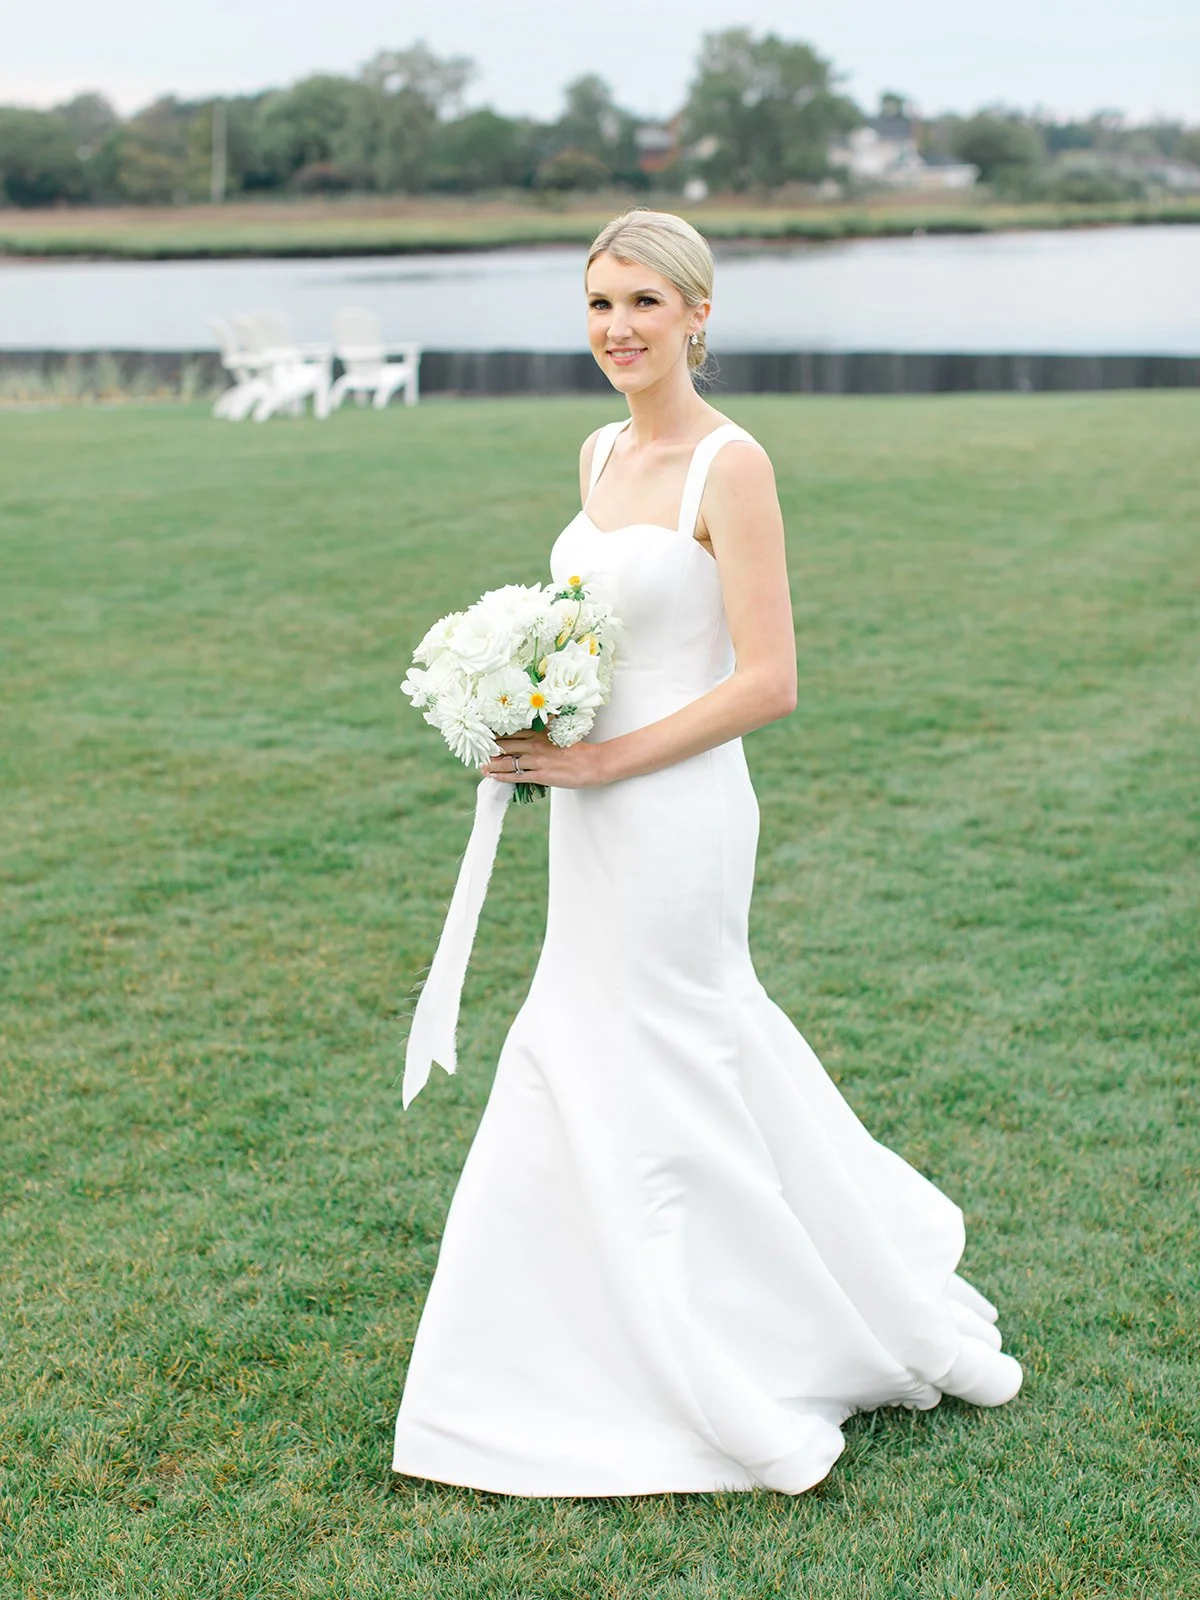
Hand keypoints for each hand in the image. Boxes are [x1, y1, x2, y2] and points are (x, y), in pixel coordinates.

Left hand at [481, 729, 604, 788]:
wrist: (592, 763)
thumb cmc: (578, 749)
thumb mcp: (559, 733)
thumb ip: (544, 730)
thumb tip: (535, 725)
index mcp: (540, 732)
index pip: (512, 732)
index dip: (496, 735)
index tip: (485, 737)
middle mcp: (535, 744)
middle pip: (505, 746)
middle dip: (490, 750)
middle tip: (479, 753)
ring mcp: (537, 760)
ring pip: (508, 762)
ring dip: (493, 765)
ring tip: (483, 767)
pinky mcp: (541, 775)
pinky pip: (517, 776)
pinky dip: (503, 776)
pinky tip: (495, 777)